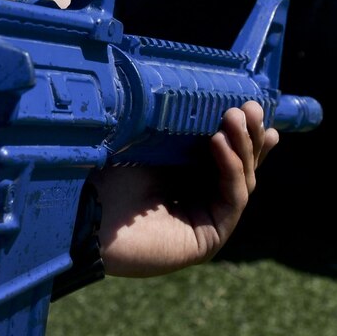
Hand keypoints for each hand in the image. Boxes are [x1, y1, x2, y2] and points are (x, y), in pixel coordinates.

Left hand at [97, 101, 279, 276]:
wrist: (82, 210)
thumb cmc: (103, 173)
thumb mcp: (151, 142)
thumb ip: (183, 127)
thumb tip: (214, 94)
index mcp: (181, 179)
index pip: (225, 156)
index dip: (243, 134)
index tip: (255, 106)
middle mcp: (194, 201)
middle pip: (240, 170)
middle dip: (249, 137)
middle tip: (252, 108)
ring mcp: (202, 223)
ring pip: (242, 183)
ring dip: (243, 148)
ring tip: (234, 116)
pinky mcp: (206, 241)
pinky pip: (231, 201)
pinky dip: (232, 170)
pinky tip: (218, 142)